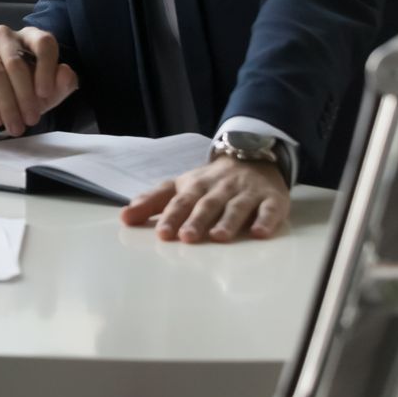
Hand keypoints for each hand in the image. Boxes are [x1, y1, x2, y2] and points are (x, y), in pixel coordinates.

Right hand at [0, 25, 78, 134]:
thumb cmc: (20, 93)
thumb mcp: (46, 93)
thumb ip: (62, 84)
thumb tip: (65, 72)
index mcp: (29, 37)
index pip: (43, 42)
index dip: (46, 67)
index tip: (46, 94)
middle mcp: (4, 36)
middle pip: (16, 62)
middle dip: (25, 96)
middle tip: (30, 121)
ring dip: (7, 105)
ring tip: (14, 127)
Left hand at [121, 155, 289, 242]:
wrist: (253, 158)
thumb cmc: (210, 182)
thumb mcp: (180, 186)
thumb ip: (152, 202)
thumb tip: (124, 218)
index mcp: (195, 186)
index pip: (180, 201)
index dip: (171, 216)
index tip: (162, 234)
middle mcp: (220, 189)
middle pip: (207, 204)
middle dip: (196, 220)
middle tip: (187, 238)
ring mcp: (247, 193)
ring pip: (236, 207)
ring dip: (228, 222)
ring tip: (219, 237)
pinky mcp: (272, 199)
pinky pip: (270, 210)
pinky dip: (266, 221)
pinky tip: (259, 233)